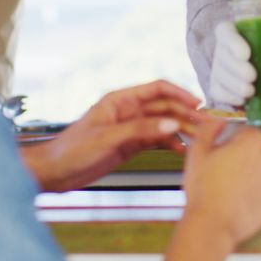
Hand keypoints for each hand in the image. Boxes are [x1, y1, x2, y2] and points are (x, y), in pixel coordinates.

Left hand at [21, 80, 201, 191]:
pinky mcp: (130, 144)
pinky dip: (170, 144)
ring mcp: (131, 128)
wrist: (55, 172)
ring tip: (199, 139)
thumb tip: (172, 124)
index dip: (179, 93)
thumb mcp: (109, 138)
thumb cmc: (73, 150)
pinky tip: (182, 150)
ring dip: (181, 129)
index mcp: (121, 100)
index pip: (158, 89)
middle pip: (164, 107)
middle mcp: (128, 110)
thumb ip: (141, 130)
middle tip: (205, 125)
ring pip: (163, 124)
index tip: (197, 104)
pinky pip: (156, 140)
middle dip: (185, 114)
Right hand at [174, 119, 260, 255]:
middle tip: (229, 175)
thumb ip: (209, 128)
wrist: (211, 224)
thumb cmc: (203, 190)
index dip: (235, 143)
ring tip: (236, 191)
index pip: (249, 133)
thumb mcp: (197, 151)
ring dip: (257, 179)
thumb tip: (219, 120)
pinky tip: (246, 202)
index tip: (226, 155)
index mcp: (252, 141)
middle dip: (248, 160)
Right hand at [208, 21, 256, 107]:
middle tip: (252, 76)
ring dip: (235, 85)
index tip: (246, 54)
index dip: (234, 43)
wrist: (257, 66)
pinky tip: (242, 99)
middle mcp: (220, 48)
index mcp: (230, 30)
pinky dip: (230, 97)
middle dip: (237, 69)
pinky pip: (218, 92)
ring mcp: (216, 68)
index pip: (226, 32)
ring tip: (250, 90)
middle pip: (223, 58)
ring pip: (221, 77)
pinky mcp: (215, 85)